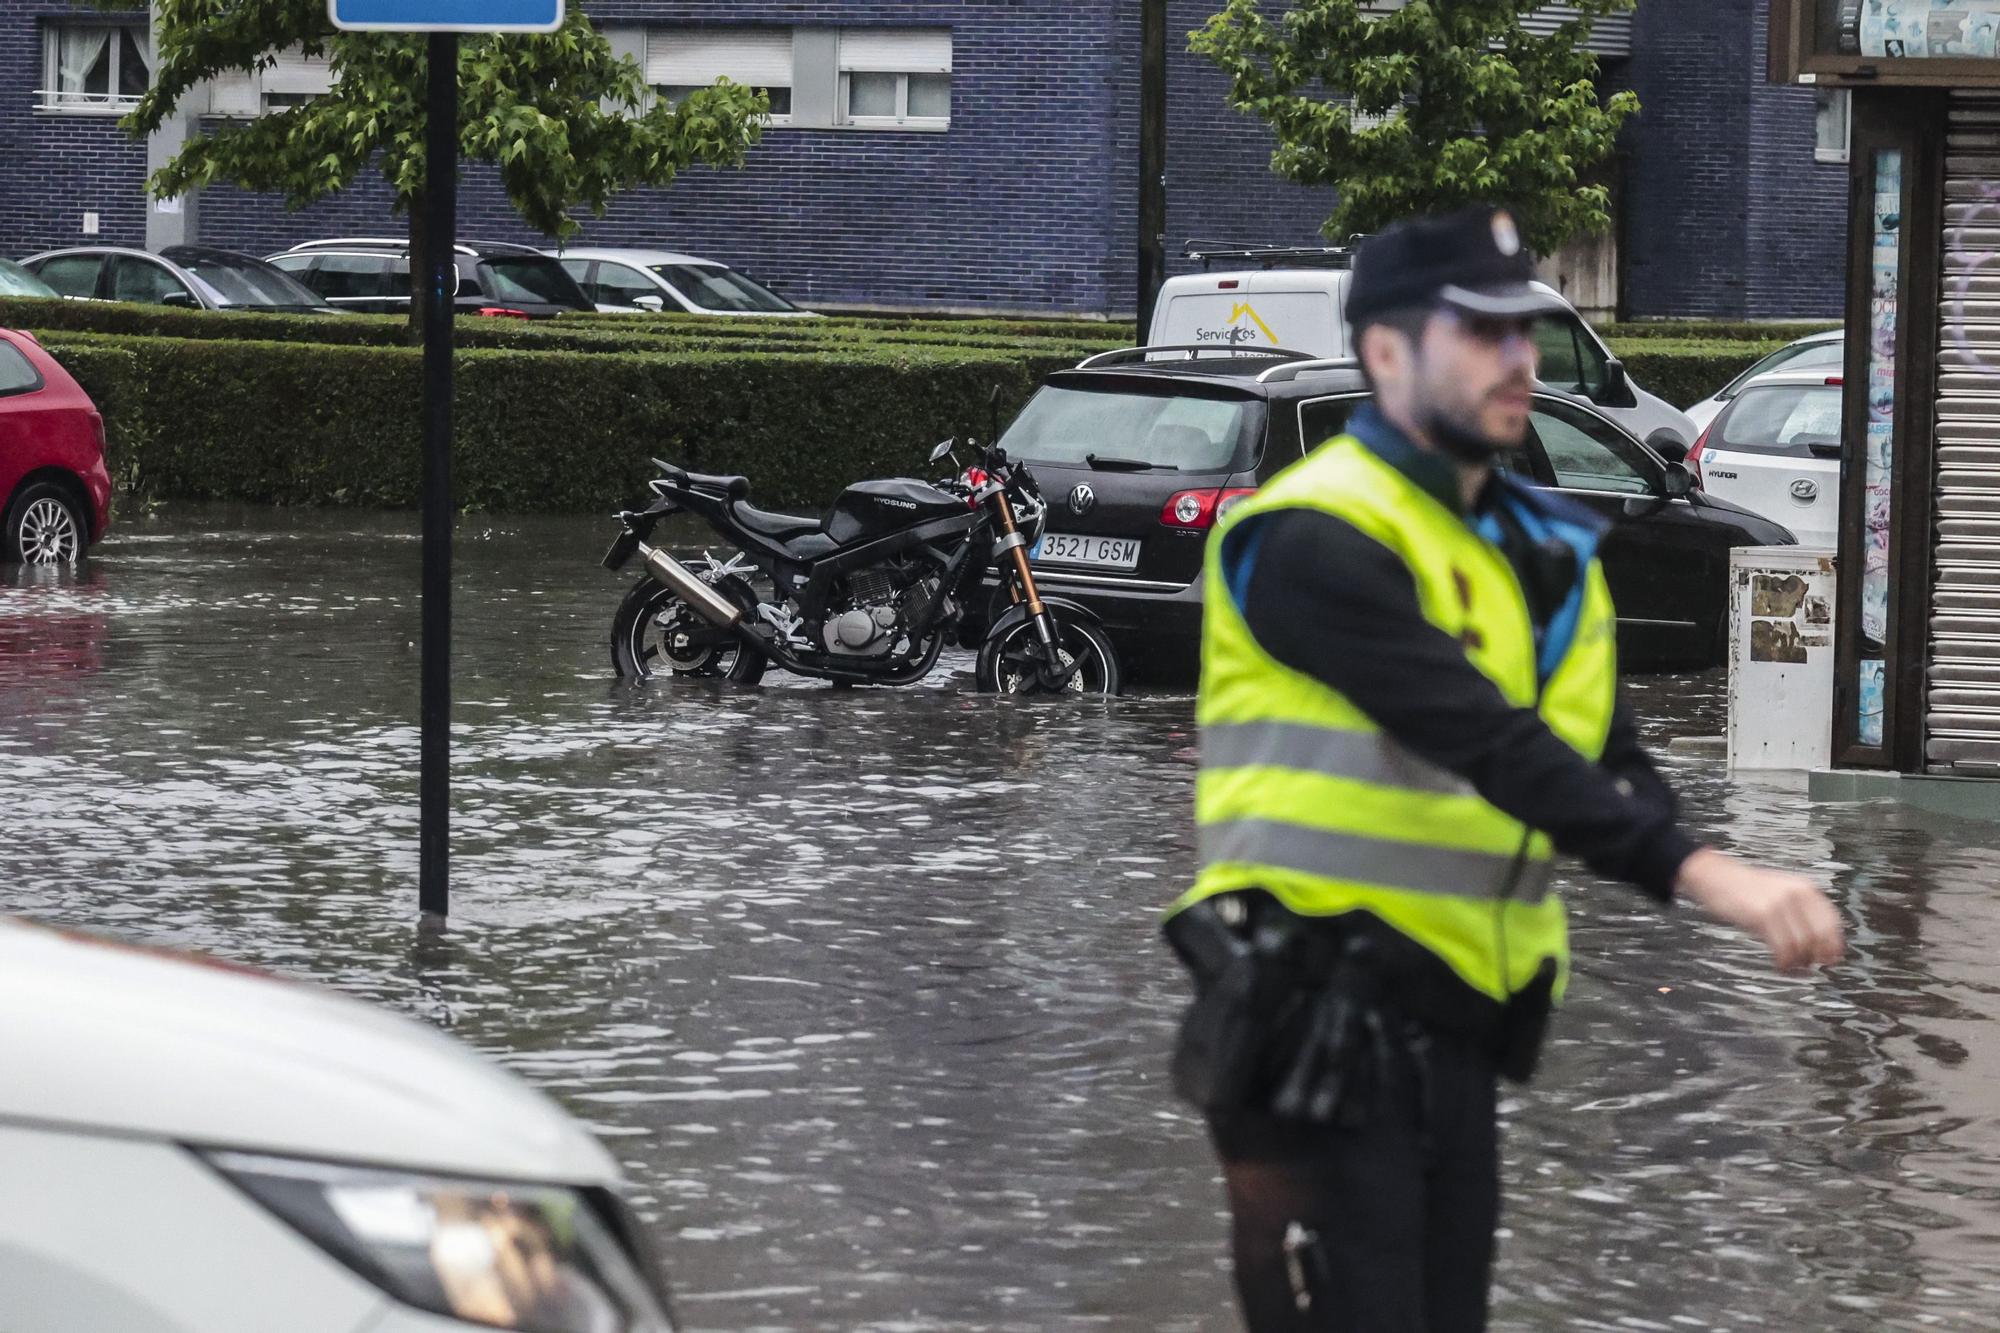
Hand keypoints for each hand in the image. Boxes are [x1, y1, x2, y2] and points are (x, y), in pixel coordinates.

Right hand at [1673, 847, 1845, 972]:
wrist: (1715, 876)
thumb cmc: (1746, 889)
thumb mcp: (1781, 892)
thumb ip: (1800, 911)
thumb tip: (1818, 943)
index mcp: (1805, 888)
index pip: (1832, 922)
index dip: (1833, 944)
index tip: (1829, 959)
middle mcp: (1797, 894)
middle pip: (1819, 936)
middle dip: (1816, 956)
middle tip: (1807, 966)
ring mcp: (1780, 904)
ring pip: (1801, 945)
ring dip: (1798, 962)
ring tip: (1789, 966)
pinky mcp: (1762, 916)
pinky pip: (1783, 947)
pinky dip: (1784, 962)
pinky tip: (1779, 964)